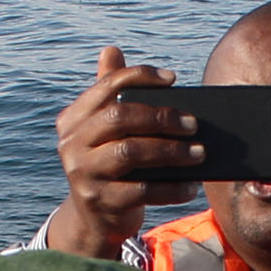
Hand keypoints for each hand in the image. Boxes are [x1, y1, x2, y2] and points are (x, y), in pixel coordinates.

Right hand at [46, 45, 202, 252]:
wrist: (94, 219)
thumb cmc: (106, 164)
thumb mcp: (103, 130)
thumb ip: (107, 91)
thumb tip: (111, 50)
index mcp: (73, 119)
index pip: (107, 86)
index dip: (140, 77)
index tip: (172, 78)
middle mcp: (71, 143)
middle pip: (120, 117)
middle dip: (161, 117)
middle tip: (194, 124)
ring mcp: (84, 173)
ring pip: (130, 152)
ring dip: (171, 151)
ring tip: (199, 153)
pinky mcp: (100, 201)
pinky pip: (143, 190)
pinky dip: (171, 188)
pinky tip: (191, 185)